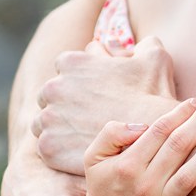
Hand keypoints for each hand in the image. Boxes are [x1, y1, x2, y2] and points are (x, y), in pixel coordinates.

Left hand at [35, 37, 176, 175]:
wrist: (152, 136)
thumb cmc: (153, 95)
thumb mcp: (153, 57)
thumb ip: (136, 43)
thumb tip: (115, 43)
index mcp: (70, 62)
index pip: (64, 68)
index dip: (79, 81)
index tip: (93, 94)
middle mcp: (52, 87)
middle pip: (48, 96)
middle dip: (63, 104)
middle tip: (87, 118)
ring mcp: (47, 118)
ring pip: (43, 122)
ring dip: (57, 128)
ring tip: (82, 137)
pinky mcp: (48, 147)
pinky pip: (46, 147)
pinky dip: (60, 151)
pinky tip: (80, 153)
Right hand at [81, 103, 195, 195]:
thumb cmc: (103, 189)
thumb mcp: (93, 158)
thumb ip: (111, 134)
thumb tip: (141, 126)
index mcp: (127, 165)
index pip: (159, 131)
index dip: (179, 113)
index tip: (194, 102)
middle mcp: (145, 185)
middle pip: (178, 146)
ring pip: (191, 176)